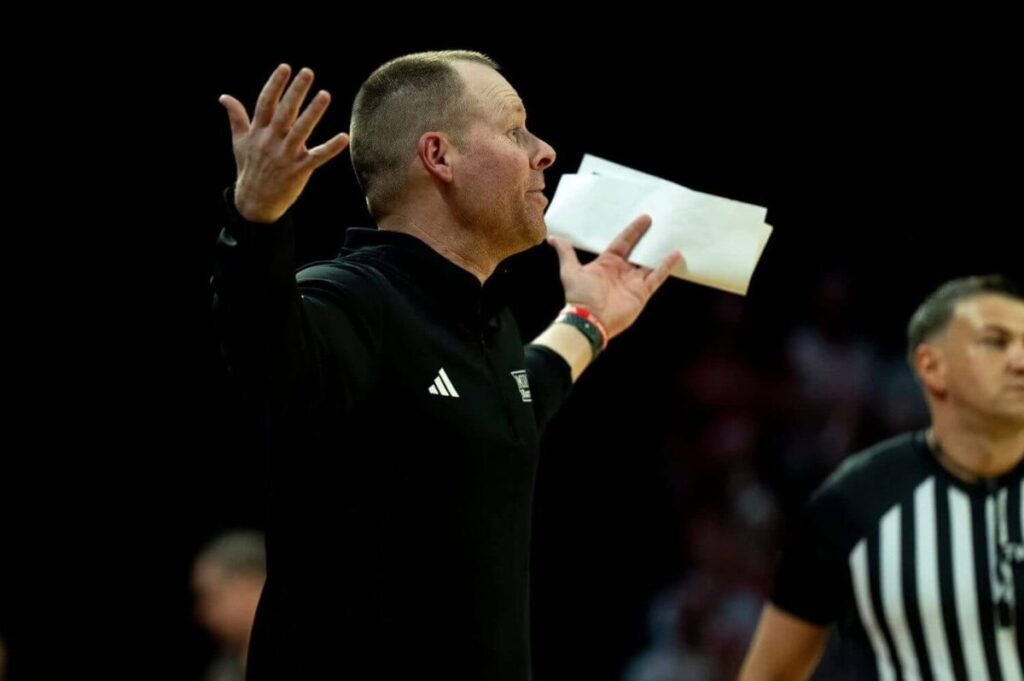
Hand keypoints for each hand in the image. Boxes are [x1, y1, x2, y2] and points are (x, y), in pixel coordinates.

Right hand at [219, 64, 349, 222]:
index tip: (285, 67)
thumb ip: (236, 117)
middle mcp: (271, 141)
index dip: (275, 84)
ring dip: (313, 112)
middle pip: (284, 111)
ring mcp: (285, 155)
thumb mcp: (239, 142)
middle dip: (296, 91)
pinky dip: (331, 148)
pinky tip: (344, 136)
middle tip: (307, 72)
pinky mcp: (299, 170)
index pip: (266, 103)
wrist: (254, 202)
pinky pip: (317, 157)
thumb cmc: (248, 168)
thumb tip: (224, 97)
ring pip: (301, 130)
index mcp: (258, 132)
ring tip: (325, 94)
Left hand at [547, 215, 681, 339]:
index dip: (633, 231)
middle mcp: (622, 271)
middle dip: (648, 239)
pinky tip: (676, 255)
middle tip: (660, 225)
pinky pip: (657, 277)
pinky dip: (666, 267)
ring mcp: (633, 282)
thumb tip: (553, 238)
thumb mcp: (570, 270)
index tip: (645, 219)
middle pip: (638, 251)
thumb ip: (566, 253)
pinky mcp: (642, 292)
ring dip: (660, 252)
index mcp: (607, 264)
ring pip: (650, 263)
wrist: (589, 319)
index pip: (623, 242)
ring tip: (671, 238)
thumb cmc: (579, 295)